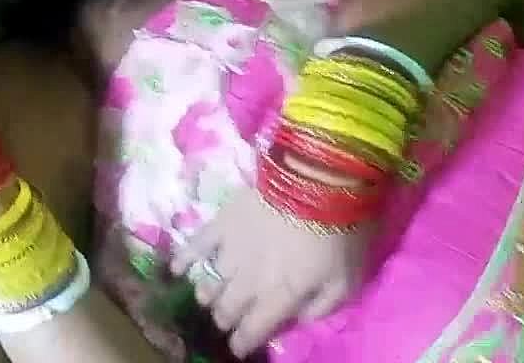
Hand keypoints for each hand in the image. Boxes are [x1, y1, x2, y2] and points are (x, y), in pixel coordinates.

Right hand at [170, 192, 366, 357]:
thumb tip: (297, 318)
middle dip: (225, 319)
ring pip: (208, 283)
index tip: (239, 347)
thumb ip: (321, 307)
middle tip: (228, 318)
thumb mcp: (347, 279)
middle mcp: (248, 280)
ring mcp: (230, 251)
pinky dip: (183, 260)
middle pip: (226, 309)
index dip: (242, 343)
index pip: (252, 331)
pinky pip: (194, 246)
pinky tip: (177, 269)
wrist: (318, 178)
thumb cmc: (339, 230)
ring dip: (207, 295)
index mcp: (279, 296)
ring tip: (209, 295)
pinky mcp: (221, 223)